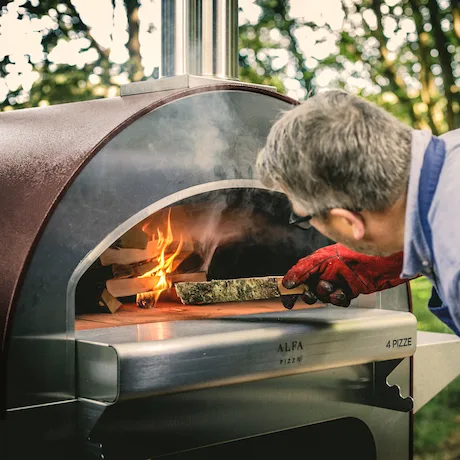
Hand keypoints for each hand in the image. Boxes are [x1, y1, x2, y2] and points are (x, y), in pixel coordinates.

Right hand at [281, 243, 406, 308]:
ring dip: (327, 295)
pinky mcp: (349, 290)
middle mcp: (325, 271)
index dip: (291, 288)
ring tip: (334, 289)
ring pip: (323, 296)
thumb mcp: (322, 259)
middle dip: (310, 294)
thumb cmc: (353, 252)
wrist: (380, 261)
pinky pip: (338, 300)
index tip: (288, 299)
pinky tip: (343, 293)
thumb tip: (287, 281)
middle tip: (312, 294)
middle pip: (308, 289)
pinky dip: (339, 299)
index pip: (298, 276)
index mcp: (316, 262)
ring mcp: (337, 281)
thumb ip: (303, 269)